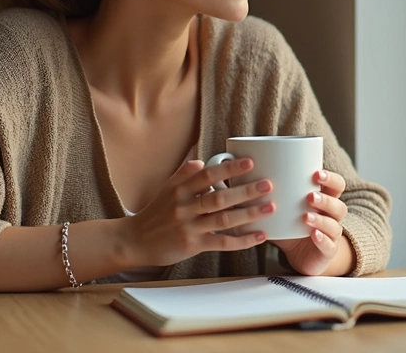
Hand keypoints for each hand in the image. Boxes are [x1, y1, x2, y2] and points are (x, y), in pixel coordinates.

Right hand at [121, 158, 275, 266]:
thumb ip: (185, 174)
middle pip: (219, 198)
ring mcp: (188, 227)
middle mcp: (184, 207)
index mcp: (180, 189)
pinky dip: (242, 240)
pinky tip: (259, 236)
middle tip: (268, 184)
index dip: (229, 168)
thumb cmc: (156, 213)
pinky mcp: (192, 246)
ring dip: (249, 214)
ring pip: (223, 220)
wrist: (135, 240)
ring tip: (270, 207)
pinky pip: (222, 243)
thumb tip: (202, 159)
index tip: (250, 162)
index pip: (207, 175)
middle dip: (245, 191)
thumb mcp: (167, 189)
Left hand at [272, 169, 348, 275]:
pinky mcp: (328, 251)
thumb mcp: (282, 211)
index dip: (330, 179)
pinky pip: (329, 245)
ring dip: (321, 220)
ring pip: (334, 225)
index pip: (337, 185)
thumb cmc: (292, 228)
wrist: (301, 256)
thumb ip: (271, 197)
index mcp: (325, 201)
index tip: (315, 174)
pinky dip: (322, 239)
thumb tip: (245, 179)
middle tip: (309, 196)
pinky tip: (313, 234)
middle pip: (338, 205)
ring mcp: (332, 235)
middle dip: (325, 200)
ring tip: (305, 217)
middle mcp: (332, 217)